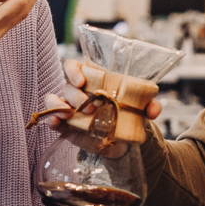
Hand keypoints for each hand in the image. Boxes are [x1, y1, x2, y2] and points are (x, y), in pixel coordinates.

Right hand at [40, 59, 162, 156]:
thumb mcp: (140, 107)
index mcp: (91, 79)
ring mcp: (68, 107)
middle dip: (77, 95)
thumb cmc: (127, 113)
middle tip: (92, 107)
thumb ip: (149, 105)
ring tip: (69, 114)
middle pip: (67, 85)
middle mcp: (76, 91)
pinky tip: (56, 122)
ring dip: (59, 105)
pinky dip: (51, 119)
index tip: (83, 81)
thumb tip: (153, 109)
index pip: (73, 66)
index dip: (74, 71)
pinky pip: (52, 118)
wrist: (122, 139)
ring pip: (55, 99)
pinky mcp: (65, 124)